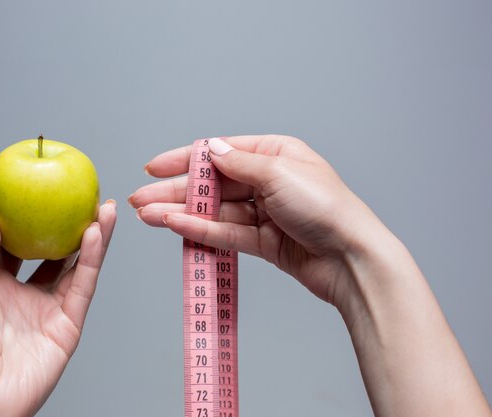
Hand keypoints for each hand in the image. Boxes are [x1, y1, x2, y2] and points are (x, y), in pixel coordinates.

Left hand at [0, 201, 116, 416]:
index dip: (34, 221)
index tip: (44, 195)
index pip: (22, 246)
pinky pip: (82, 286)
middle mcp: (28, 294)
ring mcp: (50, 309)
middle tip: (87, 199)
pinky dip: (92, 260)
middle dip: (73, 226)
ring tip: (106, 209)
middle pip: (57, 252)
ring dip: (93, 238)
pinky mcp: (69, 324)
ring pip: (77, 266)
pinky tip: (96, 235)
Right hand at [130, 136, 491, 416]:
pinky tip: (175, 227)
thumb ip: (238, 162)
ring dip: (180, 213)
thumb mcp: (279, 172)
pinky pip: (226, 233)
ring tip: (147, 217)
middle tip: (141, 199)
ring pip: (214, 211)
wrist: (351, 258)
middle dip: (175, 191)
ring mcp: (265, 212)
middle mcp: (268, 180)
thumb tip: (210, 149)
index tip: (153, 167)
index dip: (184, 159)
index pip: (219, 152)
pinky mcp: (264, 241)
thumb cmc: (326, 208)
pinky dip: (201, 230)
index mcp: (275, 153)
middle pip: (212, 184)